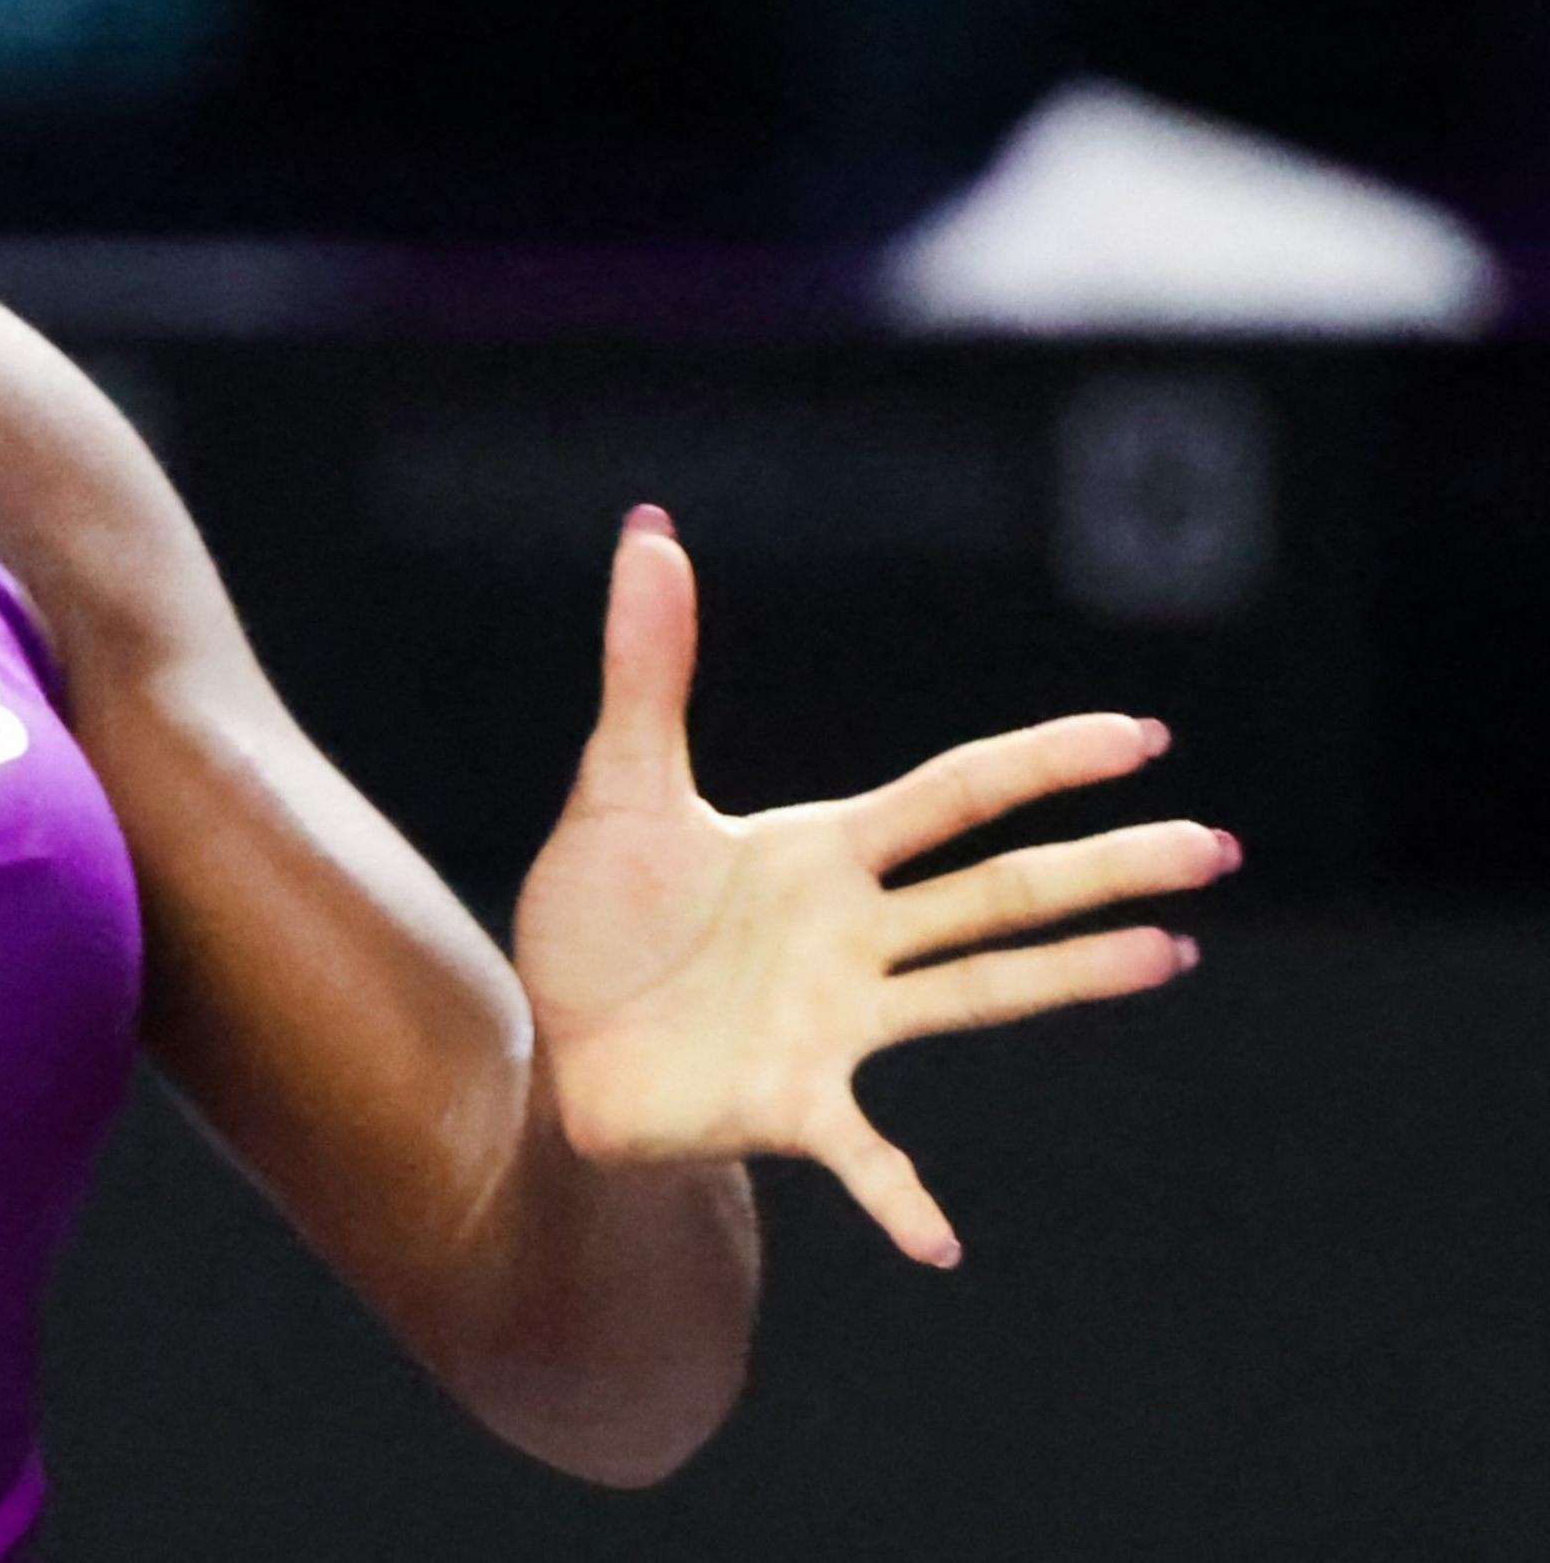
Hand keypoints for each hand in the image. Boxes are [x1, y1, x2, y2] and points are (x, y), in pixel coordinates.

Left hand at [512, 507, 1236, 1267]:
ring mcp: (838, 1023)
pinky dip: (903, 1200)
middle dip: (1104, 867)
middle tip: (1218, 847)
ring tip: (1171, 956)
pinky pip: (866, 1158)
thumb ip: (644, 667)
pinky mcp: (794, 1106)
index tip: (1141, 735)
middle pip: (999, 891)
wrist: (559, 1041)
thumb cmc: (601, 917)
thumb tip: (647, 529)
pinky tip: (945, 1248)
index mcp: (825, 853)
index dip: (1040, 762)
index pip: (953, 797)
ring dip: (1070, 978)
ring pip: (976, 991)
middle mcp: (855, 936)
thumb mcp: (617, 784)